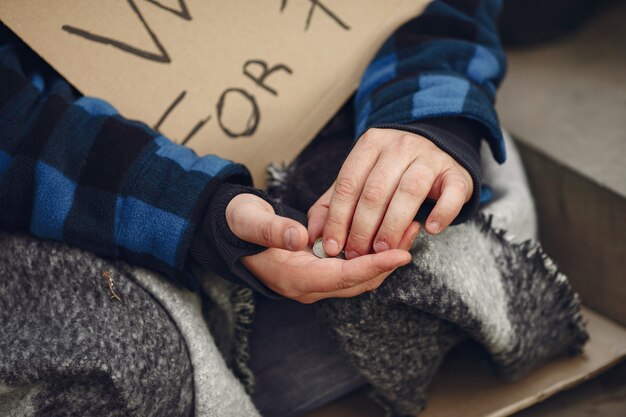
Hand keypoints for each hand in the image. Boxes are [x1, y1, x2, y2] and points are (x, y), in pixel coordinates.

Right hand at [226, 193, 411, 302]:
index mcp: (292, 278)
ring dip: (383, 259)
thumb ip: (273, 230)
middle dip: (387, 263)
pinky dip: (372, 255)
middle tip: (412, 235)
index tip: (402, 254)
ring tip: (407, 232)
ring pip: (357, 278)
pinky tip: (386, 236)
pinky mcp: (318, 272)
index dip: (373, 266)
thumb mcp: (250, 221)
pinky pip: (352, 270)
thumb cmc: (239, 224)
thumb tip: (300, 237)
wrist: (230, 230)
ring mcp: (313, 282)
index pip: (342, 277)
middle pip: (357, 282)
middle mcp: (307, 286)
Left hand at [308, 128, 472, 258]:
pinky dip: (441, 214)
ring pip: (409, 192)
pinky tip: (430, 230)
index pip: (348, 183)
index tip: (333, 246)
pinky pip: (450, 194)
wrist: (437, 152)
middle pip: (375, 191)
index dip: (338, 218)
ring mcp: (430, 157)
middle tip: (357, 254)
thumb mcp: (359, 180)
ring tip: (383, 251)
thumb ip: (333, 204)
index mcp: (370, 145)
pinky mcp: (456, 173)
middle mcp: (400, 146)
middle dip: (363, 228)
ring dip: (393, 226)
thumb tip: (314, 235)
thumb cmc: (390, 173)